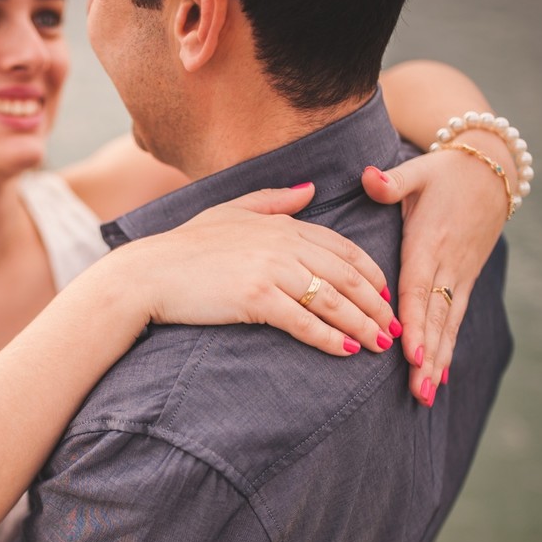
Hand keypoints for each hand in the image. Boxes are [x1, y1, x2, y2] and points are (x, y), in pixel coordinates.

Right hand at [120, 185, 398, 356]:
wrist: (148, 273)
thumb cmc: (184, 246)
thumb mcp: (230, 211)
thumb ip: (274, 201)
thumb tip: (311, 189)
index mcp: (282, 224)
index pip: (342, 248)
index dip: (370, 273)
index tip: (385, 294)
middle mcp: (283, 244)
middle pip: (346, 276)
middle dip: (375, 304)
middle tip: (394, 327)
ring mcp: (271, 271)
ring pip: (332, 301)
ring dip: (361, 325)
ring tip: (378, 345)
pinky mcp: (256, 300)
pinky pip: (304, 322)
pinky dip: (328, 338)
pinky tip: (345, 351)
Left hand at [362, 134, 509, 404]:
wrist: (492, 169)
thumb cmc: (444, 172)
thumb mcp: (418, 171)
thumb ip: (391, 181)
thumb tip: (369, 178)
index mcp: (428, 244)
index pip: (419, 290)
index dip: (415, 323)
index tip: (408, 353)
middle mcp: (446, 266)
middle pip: (435, 318)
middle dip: (427, 356)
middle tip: (418, 390)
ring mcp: (459, 276)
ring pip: (447, 325)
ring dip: (437, 361)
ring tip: (426, 394)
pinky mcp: (465, 279)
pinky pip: (455, 319)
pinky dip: (447, 348)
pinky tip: (441, 377)